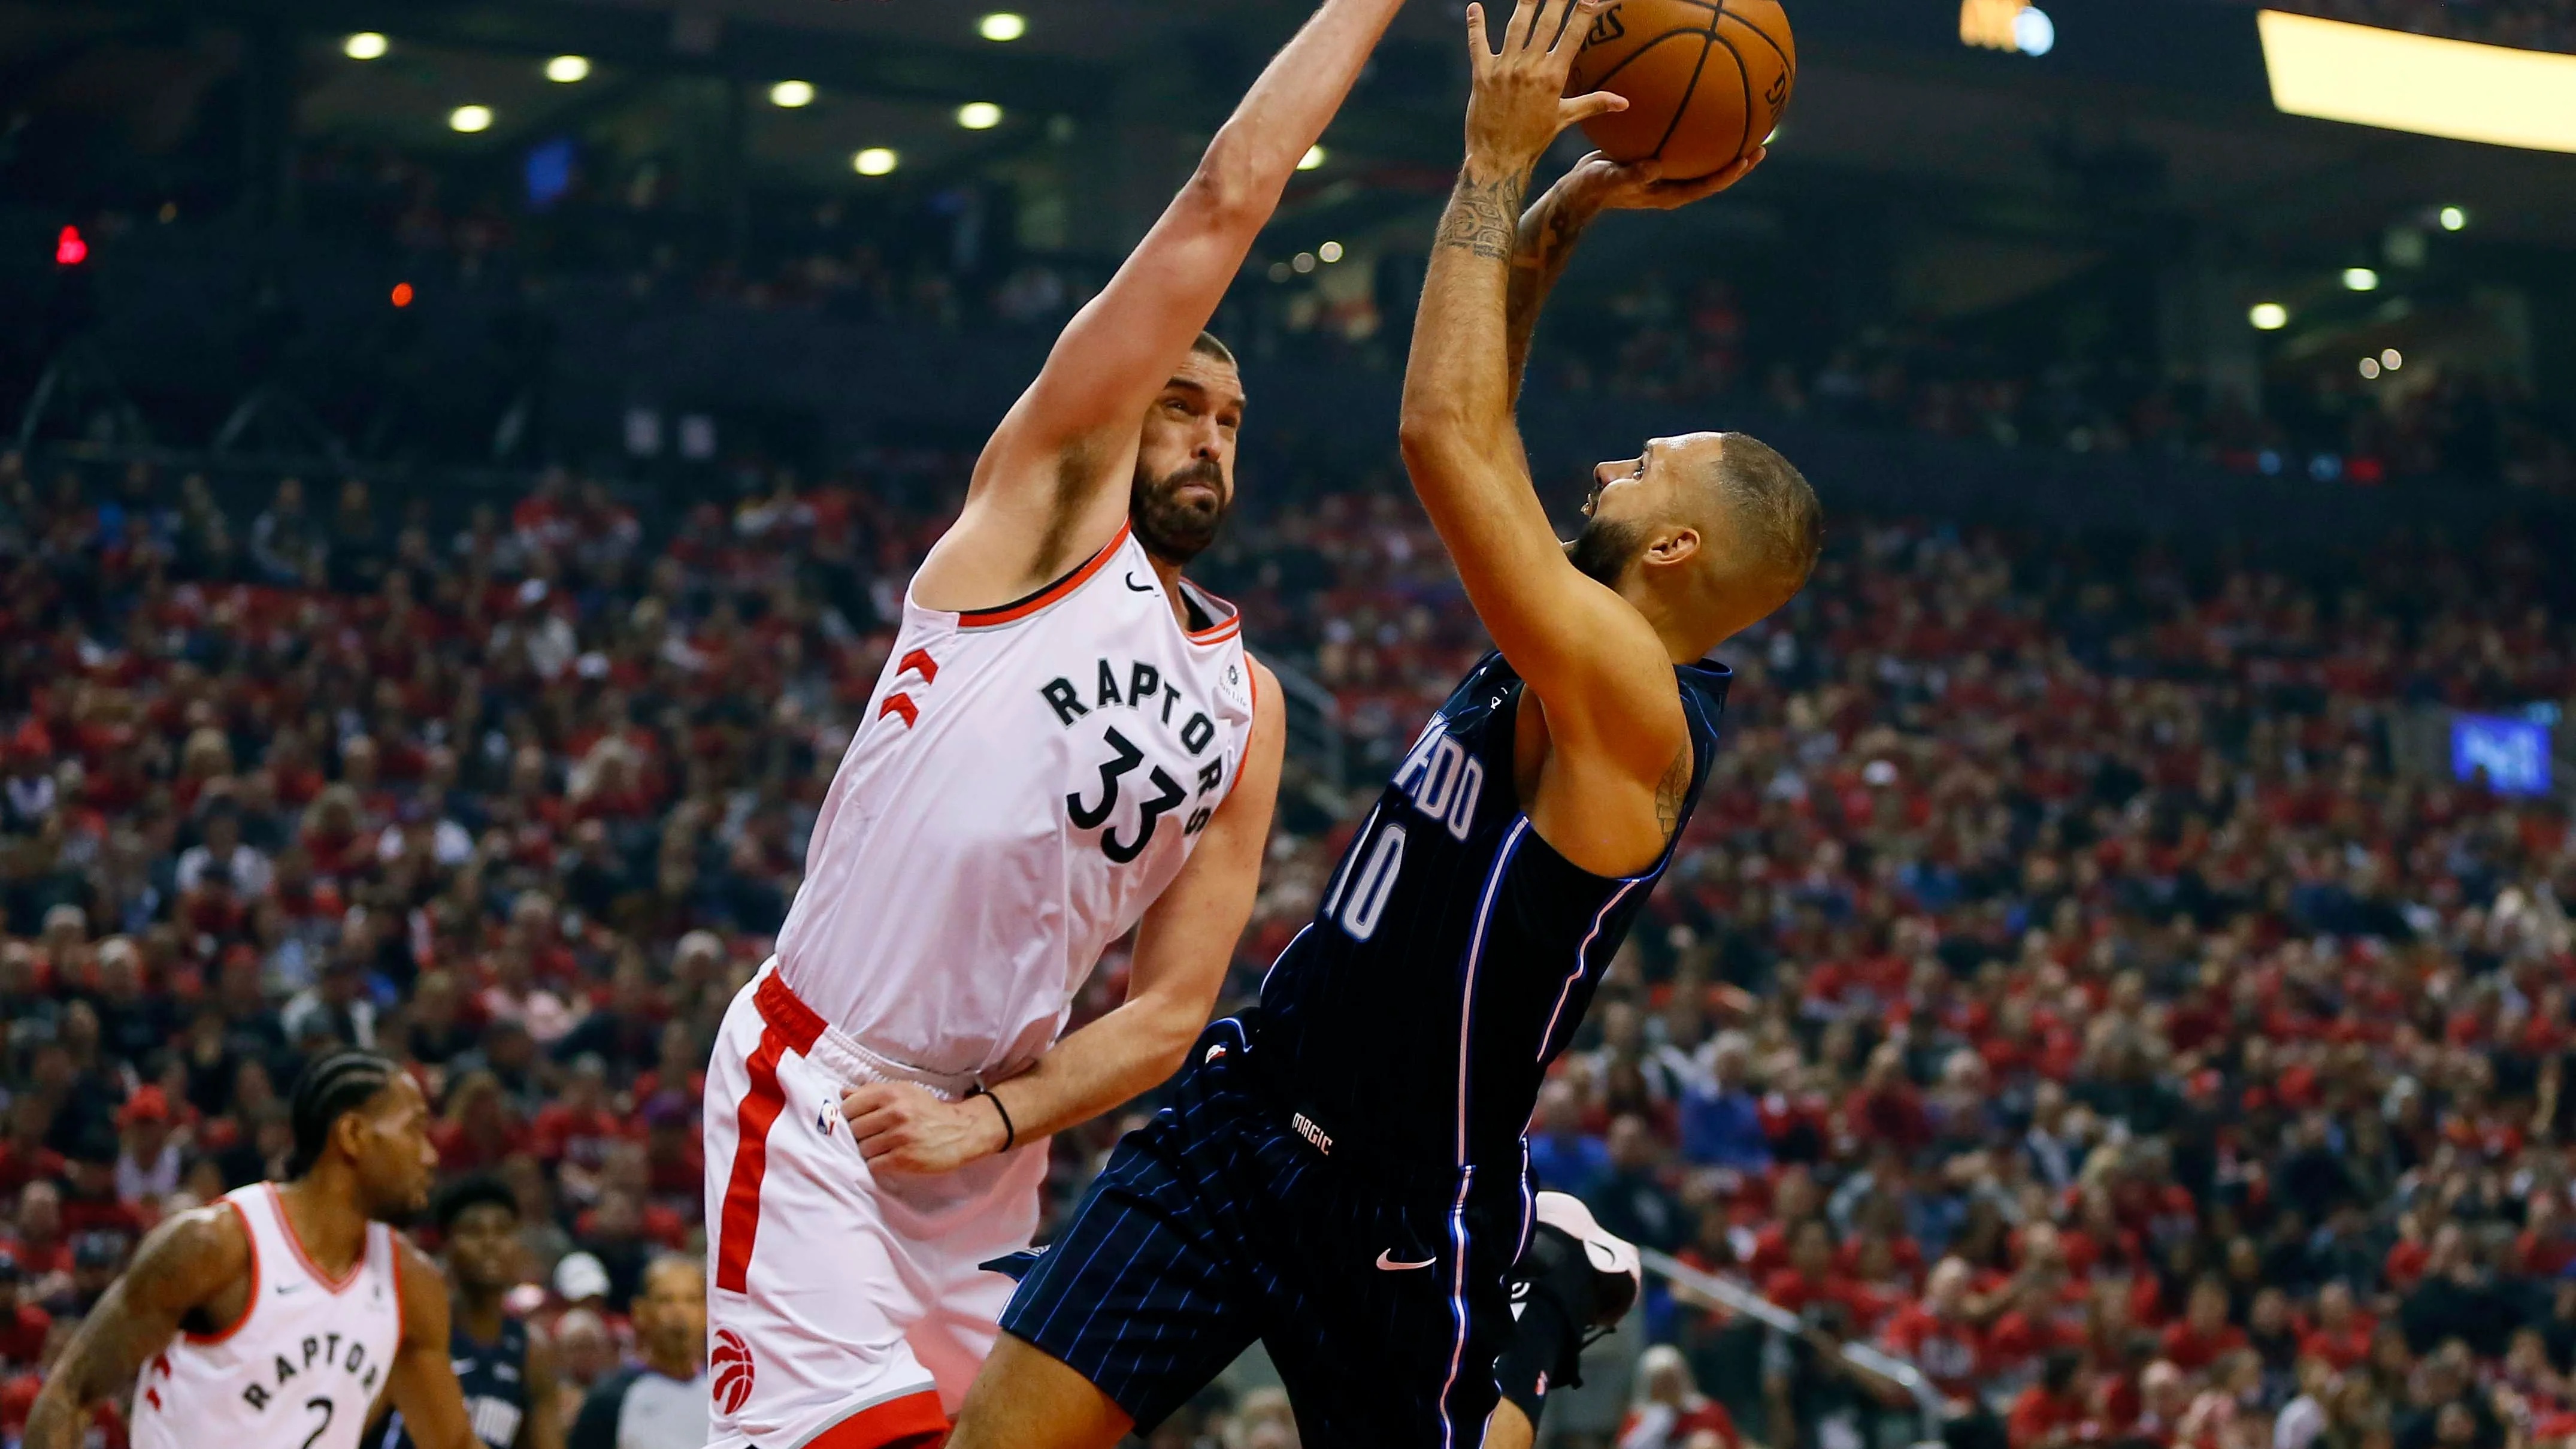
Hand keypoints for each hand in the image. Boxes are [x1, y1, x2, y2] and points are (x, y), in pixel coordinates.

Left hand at [841, 1082, 1007, 1173]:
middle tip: (874, 1136)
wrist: (962, 1131)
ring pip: (862, 1148)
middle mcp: (895, 1112)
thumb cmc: (929, 1111)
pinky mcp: (905, 1158)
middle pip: (854, 1129)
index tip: (861, 1121)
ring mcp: (900, 1136)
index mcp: (891, 1093)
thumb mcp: (905, 1092)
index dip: (851, 1116)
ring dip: (869, 1151)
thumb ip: (873, 1091)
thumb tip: (842, 1093)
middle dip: (860, 1135)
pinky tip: (888, 1159)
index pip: (850, 1106)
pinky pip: (874, 1164)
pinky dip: (877, 1164)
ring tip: (882, 1148)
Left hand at [1463, 0, 1626, 177]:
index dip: (1583, 12)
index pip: (1573, 36)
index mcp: (1553, 77)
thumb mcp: (1565, 118)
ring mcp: (1505, 69)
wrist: (1498, 159)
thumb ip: (1594, 103)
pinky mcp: (1482, 74)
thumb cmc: (1533, 139)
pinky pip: (1478, 44)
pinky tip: (1473, 7)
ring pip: (1516, 26)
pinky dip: (1476, 25)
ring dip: (1525, 2)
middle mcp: (1530, 68)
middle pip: (1546, 22)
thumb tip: (1624, 103)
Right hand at [1550, 147, 1765, 217]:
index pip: (1706, 186)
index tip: (1747, 159)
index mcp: (1668, 195)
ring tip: (1746, 128)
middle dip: (1738, 163)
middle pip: (1714, 176)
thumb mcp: (1609, 179)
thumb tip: (1655, 166)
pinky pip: (1686, 148)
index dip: (1728, 175)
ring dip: (1725, 148)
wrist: (1580, 188)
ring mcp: (1668, 176)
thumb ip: (1632, 175)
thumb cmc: (1593, 186)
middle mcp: (1673, 186)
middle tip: (1763, 145)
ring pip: (1703, 162)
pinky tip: (1702, 111)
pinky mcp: (1659, 163)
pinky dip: (1698, 133)